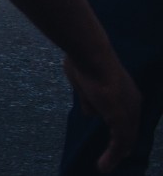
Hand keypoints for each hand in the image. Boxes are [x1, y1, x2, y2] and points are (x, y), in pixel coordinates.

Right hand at [65, 48, 140, 169]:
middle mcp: (133, 103)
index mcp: (125, 91)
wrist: (89, 53)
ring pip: (125, 139)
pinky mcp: (121, 121)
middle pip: (129, 130)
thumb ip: (88, 99)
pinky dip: (111, 157)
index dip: (119, 129)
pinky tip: (103, 166)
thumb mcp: (83, 82)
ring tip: (104, 167)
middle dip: (121, 145)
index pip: (126, 116)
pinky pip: (119, 144)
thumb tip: (91, 114)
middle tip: (112, 159)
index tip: (114, 141)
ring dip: (115, 156)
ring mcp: (129, 112)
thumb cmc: (84, 59)